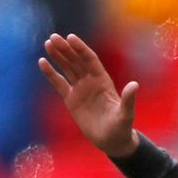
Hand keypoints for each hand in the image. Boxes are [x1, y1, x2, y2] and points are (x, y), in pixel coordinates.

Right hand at [39, 33, 139, 157]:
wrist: (111, 140)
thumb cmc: (121, 126)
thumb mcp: (125, 113)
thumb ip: (128, 99)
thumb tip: (134, 85)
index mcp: (103, 81)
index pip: (90, 60)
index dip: (81, 48)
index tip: (70, 37)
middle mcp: (91, 81)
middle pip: (77, 60)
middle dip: (66, 49)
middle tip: (53, 37)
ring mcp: (81, 89)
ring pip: (68, 68)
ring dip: (58, 56)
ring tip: (48, 43)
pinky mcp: (71, 99)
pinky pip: (59, 83)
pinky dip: (51, 73)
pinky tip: (42, 62)